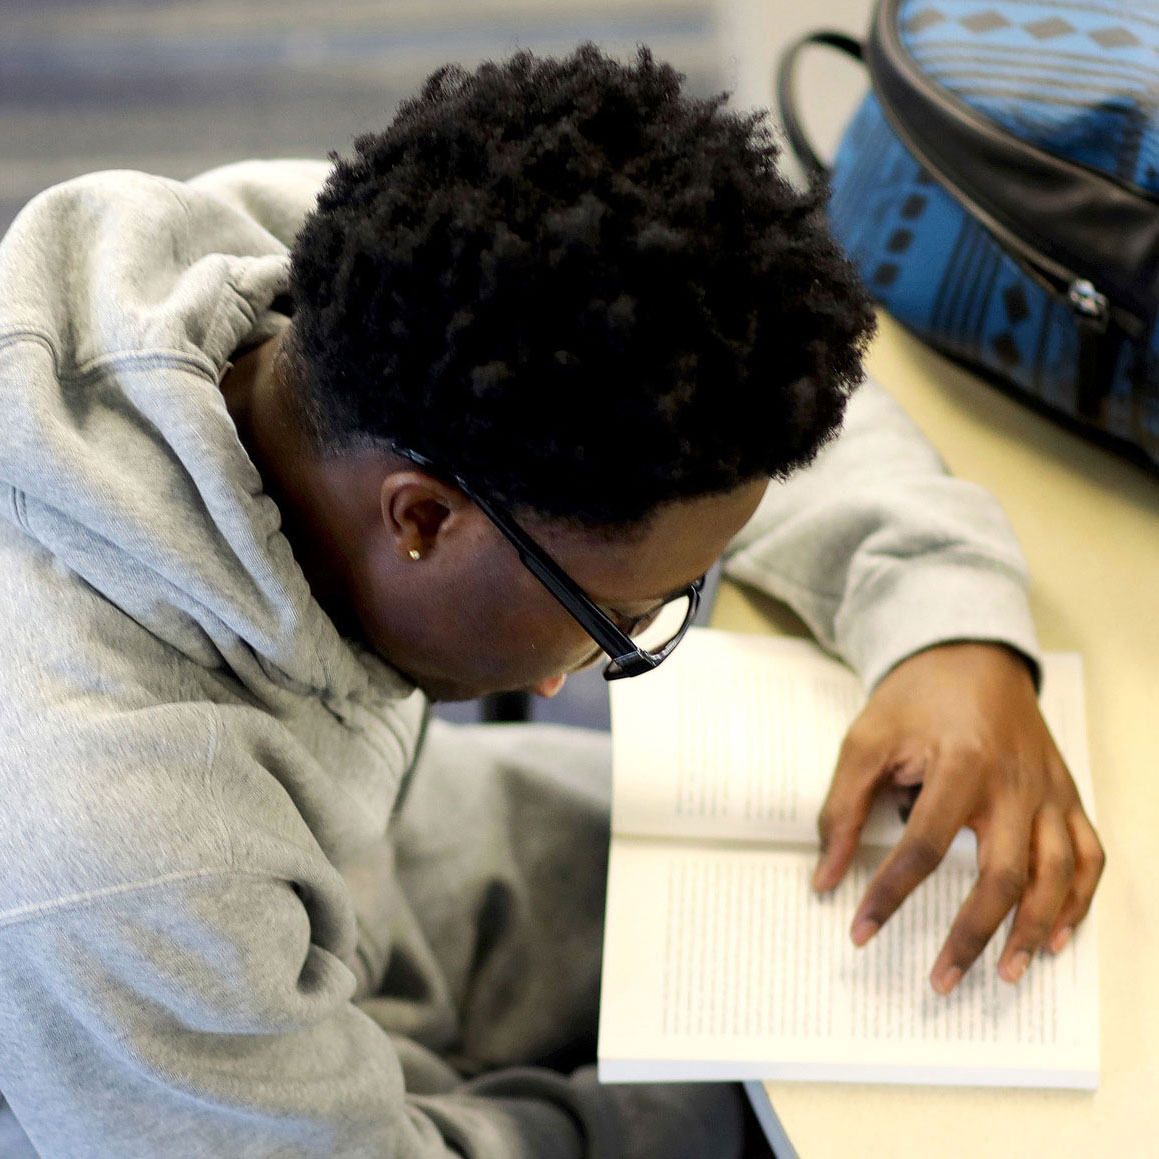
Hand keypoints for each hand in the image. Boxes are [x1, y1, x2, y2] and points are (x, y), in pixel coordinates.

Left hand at [811, 642, 1103, 993]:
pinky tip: (1057, 935)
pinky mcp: (1067, 794)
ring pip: (1057, 875)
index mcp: (961, 763)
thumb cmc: (916, 698)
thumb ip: (841, 808)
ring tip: (1005, 974)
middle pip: (1002, 876)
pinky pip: (1089, 856)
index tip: (859, 931)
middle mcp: (1015, 783)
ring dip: (1034, 931)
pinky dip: (1079, 901)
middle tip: (941, 980)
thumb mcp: (865, 740)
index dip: (888, 895)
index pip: (922, 848)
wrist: (972, 654)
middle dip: (971, 935)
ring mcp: (1049, 790)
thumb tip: (825, 877)